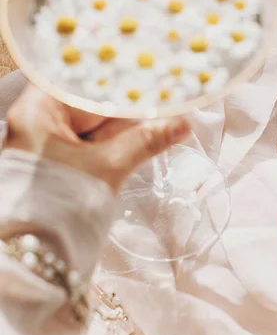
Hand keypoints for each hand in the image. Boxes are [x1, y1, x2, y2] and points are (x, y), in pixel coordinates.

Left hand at [3, 84, 190, 190]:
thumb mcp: (109, 167)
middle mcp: (38, 122)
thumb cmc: (60, 206)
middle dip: (125, 106)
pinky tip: (138, 140)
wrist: (35, 255)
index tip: (148, 79)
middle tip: (162, 102)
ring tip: (158, 120)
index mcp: (38, 111)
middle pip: (89, 103)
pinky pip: (90, 142)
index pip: (83, 81)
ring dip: (122, 126)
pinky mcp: (57, 161)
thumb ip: (147, 141)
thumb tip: (182, 124)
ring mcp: (46, 143)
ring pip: (93, 124)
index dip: (117, 80)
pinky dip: (112, 142)